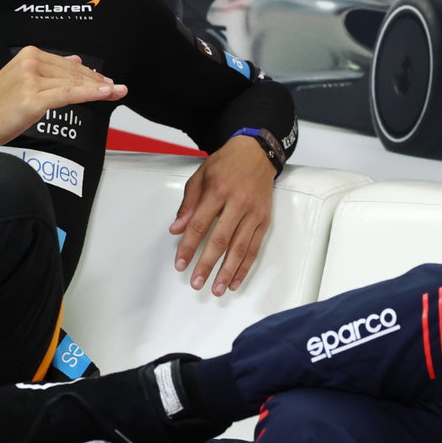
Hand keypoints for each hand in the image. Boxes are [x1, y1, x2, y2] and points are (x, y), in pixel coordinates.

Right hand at [0, 47, 125, 148]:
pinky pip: (69, 95)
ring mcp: (32, 80)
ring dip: (99, 88)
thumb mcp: (21, 80)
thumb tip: (75, 60)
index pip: (68, 64)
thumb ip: (48, 69)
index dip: (90, 73)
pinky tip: (106, 94)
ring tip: (116, 92)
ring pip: (74, 83)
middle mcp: (31, 63)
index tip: (106, 81)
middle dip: (98, 81)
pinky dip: (91, 94)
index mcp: (29, 55)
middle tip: (117, 88)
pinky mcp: (33, 98)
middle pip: (74, 73)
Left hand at [169, 135, 276, 295]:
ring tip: (217, 289)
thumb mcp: (201, 176)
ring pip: (240, 248)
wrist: (257, 152)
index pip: (200, 225)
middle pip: (220, 240)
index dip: (188, 247)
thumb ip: (188, 204)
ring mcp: (254, 213)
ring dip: (228, 272)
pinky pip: (255, 248)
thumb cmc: (226, 163)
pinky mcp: (265, 220)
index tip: (180, 264)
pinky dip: (245, 266)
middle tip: (196, 282)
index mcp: (218, 191)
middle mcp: (238, 203)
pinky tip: (236, 280)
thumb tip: (177, 229)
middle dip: (207, 265)